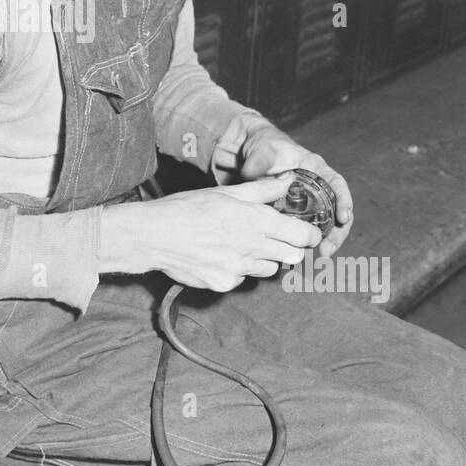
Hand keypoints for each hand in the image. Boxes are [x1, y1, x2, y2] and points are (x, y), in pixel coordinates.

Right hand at [100, 175, 321, 292]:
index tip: (308, 233)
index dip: (310, 235)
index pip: (302, 236)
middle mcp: (252, 247)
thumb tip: (288, 181)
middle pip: (293, 256)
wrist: (155, 235)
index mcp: (256, 220)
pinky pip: (242, 280)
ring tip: (244, 246)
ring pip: (270, 269)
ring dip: (265, 259)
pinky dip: (238, 271)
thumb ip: (262, 190)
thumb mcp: (227, 193)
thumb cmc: (188, 208)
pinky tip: (221, 257)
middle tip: (279, 239)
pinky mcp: (224, 284)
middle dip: (291, 248)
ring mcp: (239, 269)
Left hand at [236, 122, 353, 256]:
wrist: (256, 155)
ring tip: (324, 254)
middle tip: (330, 247)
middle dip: (339, 230)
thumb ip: (264, 161)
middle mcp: (319, 184)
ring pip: (328, 220)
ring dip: (330, 238)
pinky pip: (313, 226)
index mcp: (315, 167)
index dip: (344, 200)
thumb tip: (258, 175)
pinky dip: (312, 239)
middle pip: (337, 208)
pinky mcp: (302, 211)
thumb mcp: (265, 150)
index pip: (336, 182)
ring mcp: (312, 199)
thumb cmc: (264, 148)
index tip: (344, 218)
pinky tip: (307, 252)